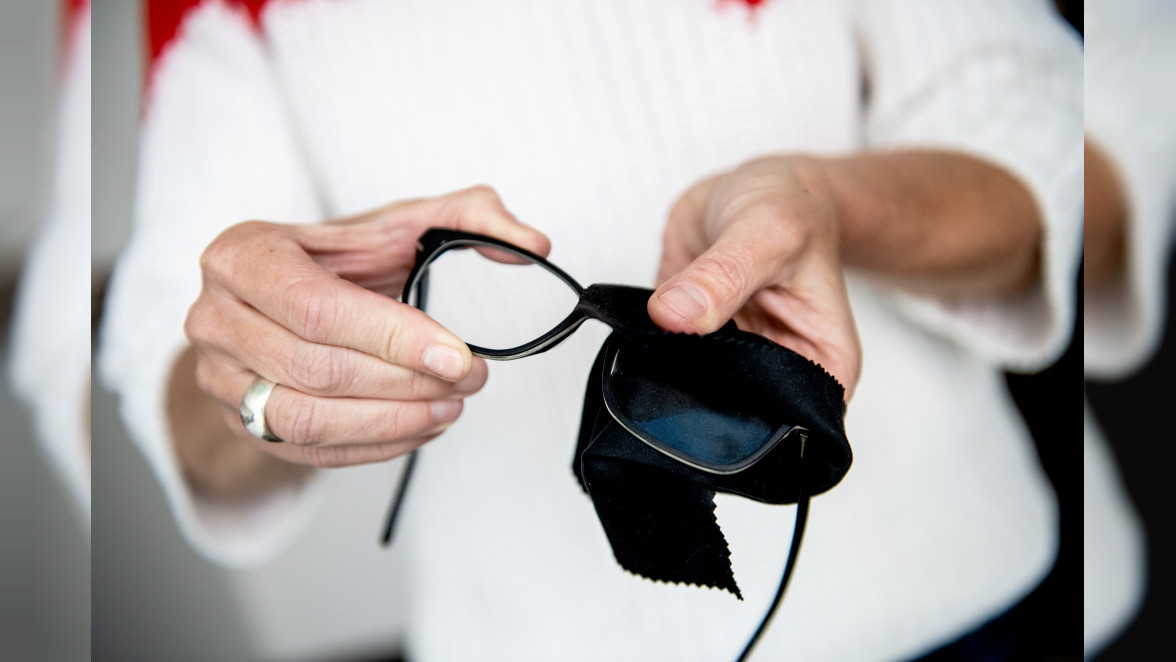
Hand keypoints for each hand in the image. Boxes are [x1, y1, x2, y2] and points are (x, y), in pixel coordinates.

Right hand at [182, 186, 549, 470]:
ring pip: (305, 418)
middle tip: (470, 380)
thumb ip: (471, 217)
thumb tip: (534, 245)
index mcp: (245, 253)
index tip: (459, 355)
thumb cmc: (341, 261)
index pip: (317, 306)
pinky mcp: (239, 421)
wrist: (280, 303)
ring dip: (391, 422)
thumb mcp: (399, 224)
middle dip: (405, 382)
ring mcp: (220, 376)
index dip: (393, 337)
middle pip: (316, 367)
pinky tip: (421, 427)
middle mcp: (216, 315)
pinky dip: (373, 447)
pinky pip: (306, 451)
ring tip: (450, 407)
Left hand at [648, 156, 861, 400]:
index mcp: (824, 366)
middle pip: (732, 411)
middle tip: (681, 341)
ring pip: (688, 386)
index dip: (746, 412)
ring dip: (668, 362)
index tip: (711, 373)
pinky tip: (650, 316)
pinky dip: (647, 341)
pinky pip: (658, 355)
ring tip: (669, 321)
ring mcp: (731, 358)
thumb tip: (673, 315)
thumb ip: (722, 277)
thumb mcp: (768, 234)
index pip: (789, 422)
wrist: (764, 182)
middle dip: (698, 384)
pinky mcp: (690, 339)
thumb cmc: (794, 207)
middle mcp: (779, 370)